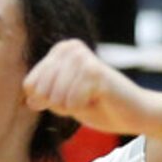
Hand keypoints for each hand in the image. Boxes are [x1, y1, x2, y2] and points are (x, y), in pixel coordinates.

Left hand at [23, 40, 161, 136]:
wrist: (135, 113)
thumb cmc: (100, 107)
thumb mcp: (65, 101)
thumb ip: (45, 96)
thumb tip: (27, 97)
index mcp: (60, 50)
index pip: (30, 84)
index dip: (46, 102)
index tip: (69, 100)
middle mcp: (70, 48)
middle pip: (42, 91)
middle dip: (59, 105)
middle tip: (82, 101)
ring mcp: (83, 58)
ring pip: (56, 97)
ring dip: (73, 107)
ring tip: (91, 100)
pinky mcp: (95, 71)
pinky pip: (72, 101)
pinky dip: (83, 108)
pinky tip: (99, 100)